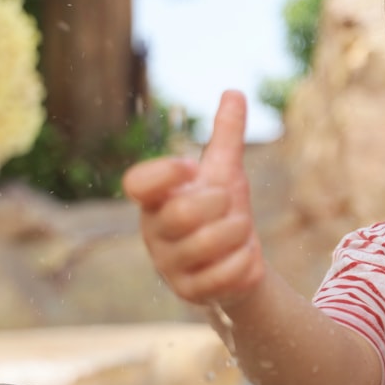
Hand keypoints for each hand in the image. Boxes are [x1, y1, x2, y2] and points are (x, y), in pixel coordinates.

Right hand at [122, 90, 264, 305]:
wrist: (237, 262)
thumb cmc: (221, 212)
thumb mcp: (225, 173)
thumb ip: (226, 135)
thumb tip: (234, 92)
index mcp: (156, 199)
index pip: (139, 183)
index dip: (167, 172)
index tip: (193, 168)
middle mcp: (155, 233)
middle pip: (183, 213)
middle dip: (220, 204)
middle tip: (227, 206)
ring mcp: (169, 265)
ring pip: (209, 242)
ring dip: (238, 232)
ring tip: (238, 233)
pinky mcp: (190, 292)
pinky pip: (226, 273)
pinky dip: (245, 262)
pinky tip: (244, 258)